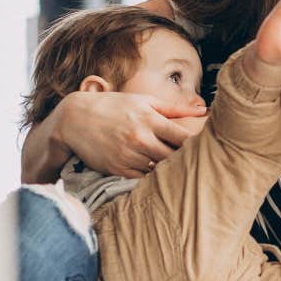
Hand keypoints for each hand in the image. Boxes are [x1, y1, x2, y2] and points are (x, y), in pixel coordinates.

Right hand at [53, 91, 205, 177]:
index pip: (184, 138)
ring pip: (159, 170)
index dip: (197, 145)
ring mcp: (128, 156)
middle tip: (195, 161)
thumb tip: (203, 112)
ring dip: (167, 169)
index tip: (205, 147)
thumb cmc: (114, 106)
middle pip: (175, 157)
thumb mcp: (143, 101)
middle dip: (185, 159)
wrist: (75, 118)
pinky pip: (142, 179)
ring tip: (176, 168)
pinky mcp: (117, 170)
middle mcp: (140, 138)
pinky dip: (150, 176)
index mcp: (150, 119)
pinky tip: (153, 171)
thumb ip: (174, 109)